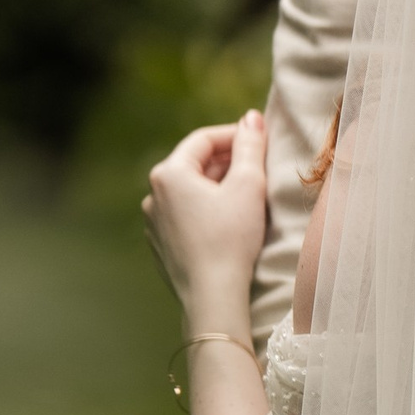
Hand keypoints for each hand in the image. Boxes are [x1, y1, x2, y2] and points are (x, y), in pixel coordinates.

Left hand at [143, 112, 269, 325]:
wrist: (212, 296)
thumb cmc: (231, 238)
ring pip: (190, 192)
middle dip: (228, 162)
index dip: (235, 135)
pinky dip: (206, 210)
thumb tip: (251, 118)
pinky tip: (229, 224)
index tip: (262, 139)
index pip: (204, 139)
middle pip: (195, 165)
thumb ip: (250, 146)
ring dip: (217, 187)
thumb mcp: (248, 185)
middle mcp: (153, 195)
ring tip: (247, 196)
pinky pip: (185, 216)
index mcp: (169, 174)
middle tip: (260, 168)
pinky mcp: (161, 245)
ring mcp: (153, 222)